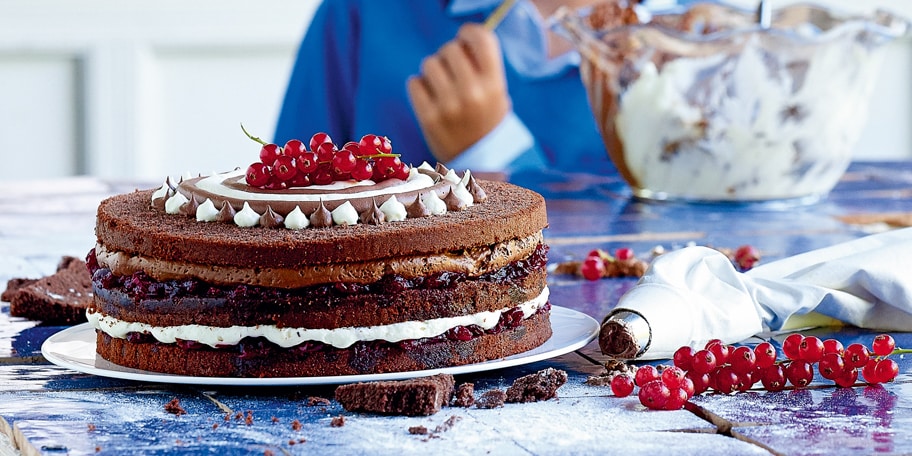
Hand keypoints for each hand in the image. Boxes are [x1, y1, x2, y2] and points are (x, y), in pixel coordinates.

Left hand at [407, 23, 510, 162]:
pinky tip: (431, 97)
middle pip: (450, 49)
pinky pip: (414, 83)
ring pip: (429, 64)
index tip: (465, 38)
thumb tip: (460, 40)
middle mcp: (472, 93)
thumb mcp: (497, 93)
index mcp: (494, 84)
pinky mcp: (429, 117)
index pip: (481, 38)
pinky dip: (420, 87)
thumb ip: (482, 66)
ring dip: (434, 71)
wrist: (480, 162)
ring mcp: (449, 106)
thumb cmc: (487, 120)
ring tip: (442, 86)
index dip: (470, 33)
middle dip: (449, 55)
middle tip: (453, 70)